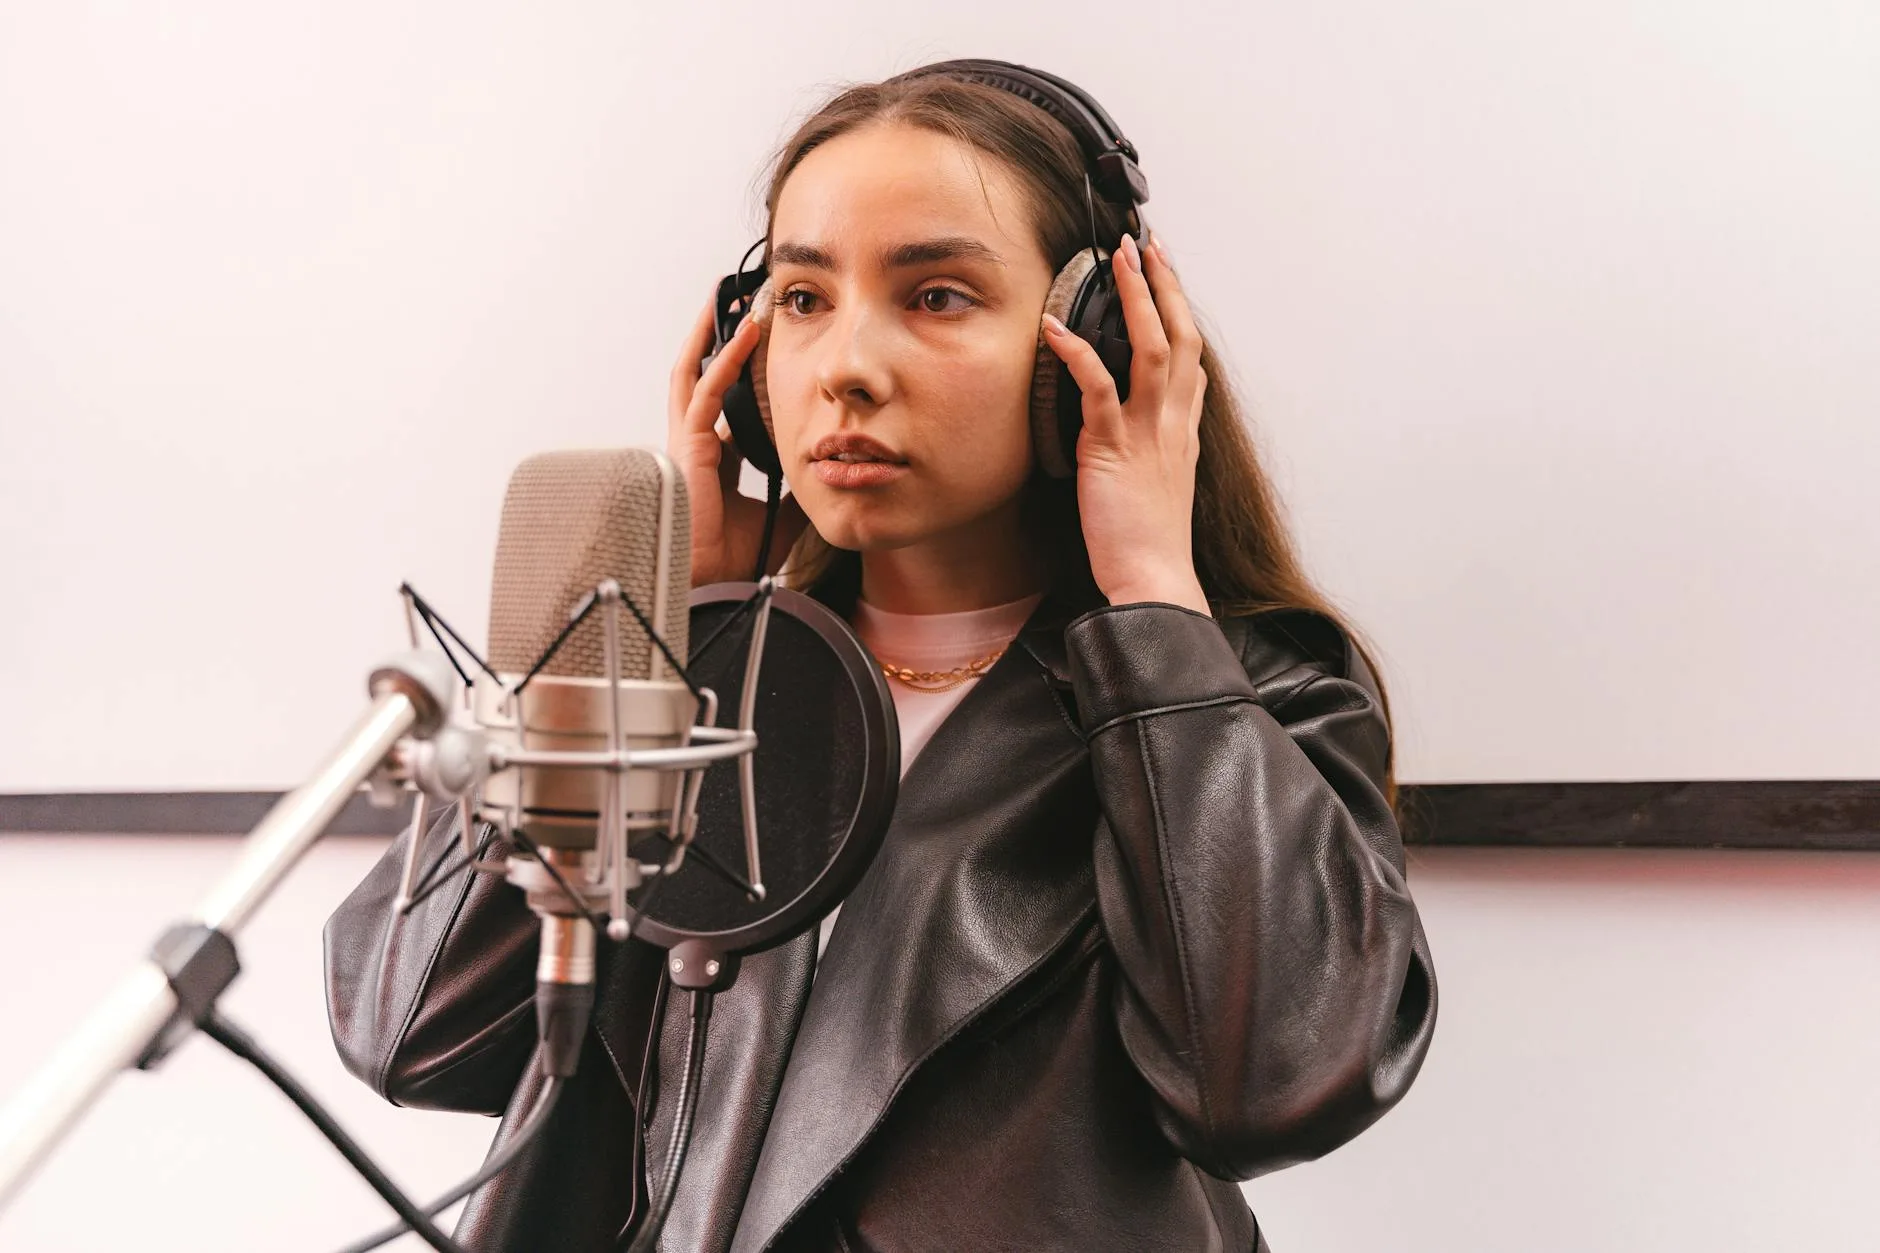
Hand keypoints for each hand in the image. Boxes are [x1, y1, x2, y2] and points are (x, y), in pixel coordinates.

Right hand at [667, 292, 809, 585]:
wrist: (715, 583)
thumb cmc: (736, 559)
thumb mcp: (783, 516)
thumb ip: (800, 491)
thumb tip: (833, 478)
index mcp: (715, 459)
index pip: (729, 403)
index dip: (746, 373)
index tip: (767, 344)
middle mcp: (697, 443)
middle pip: (705, 375)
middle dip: (722, 338)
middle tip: (745, 302)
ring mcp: (687, 441)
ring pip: (699, 371)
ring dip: (718, 333)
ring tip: (738, 298)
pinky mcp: (687, 444)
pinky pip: (707, 391)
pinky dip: (727, 359)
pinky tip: (748, 332)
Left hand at [1041, 232, 1209, 613]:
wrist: (1154, 581)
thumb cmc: (1149, 544)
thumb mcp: (1160, 485)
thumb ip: (1156, 446)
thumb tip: (1137, 423)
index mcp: (1182, 431)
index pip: (1191, 357)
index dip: (1180, 311)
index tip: (1166, 274)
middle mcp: (1172, 423)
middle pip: (1180, 336)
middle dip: (1164, 286)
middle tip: (1147, 244)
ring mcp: (1147, 432)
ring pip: (1150, 348)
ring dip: (1135, 298)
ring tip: (1119, 260)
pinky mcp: (1112, 448)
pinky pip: (1097, 389)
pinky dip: (1077, 354)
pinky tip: (1055, 328)